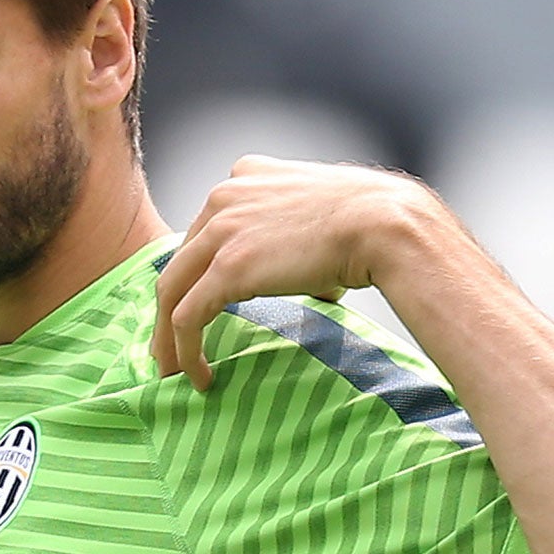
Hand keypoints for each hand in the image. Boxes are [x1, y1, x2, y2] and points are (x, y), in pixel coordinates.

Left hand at [151, 155, 427, 389]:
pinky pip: (188, 316)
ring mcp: (222, 230)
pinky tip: (199, 377)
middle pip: (182, 260)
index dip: (199, 272)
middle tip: (171, 346)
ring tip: (173, 371)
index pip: (206, 229)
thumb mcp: (323, 211)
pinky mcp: (227, 268)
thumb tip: (315, 278)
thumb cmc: (374, 221)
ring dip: (167, 337)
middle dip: (171, 307)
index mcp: (246, 176)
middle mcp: (224, 195)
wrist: (385, 223)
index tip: (201, 305)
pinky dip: (184, 350)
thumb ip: (301, 232)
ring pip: (173, 290)